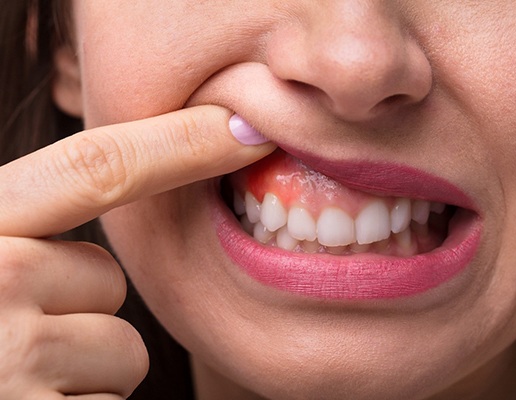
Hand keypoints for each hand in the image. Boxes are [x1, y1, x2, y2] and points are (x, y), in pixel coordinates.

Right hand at [0, 106, 273, 398]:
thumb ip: (25, 231)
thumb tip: (119, 210)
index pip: (95, 167)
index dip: (177, 143)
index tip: (244, 128)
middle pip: (107, 279)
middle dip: (80, 309)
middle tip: (14, 336)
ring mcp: (11, 360)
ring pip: (120, 348)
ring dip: (85, 368)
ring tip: (16, 380)